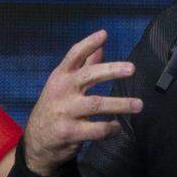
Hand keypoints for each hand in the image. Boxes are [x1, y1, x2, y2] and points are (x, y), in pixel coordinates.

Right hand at [23, 30, 142, 176]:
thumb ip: (82, 66)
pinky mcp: (69, 132)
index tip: (104, 34)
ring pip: (97, 105)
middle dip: (111, 70)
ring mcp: (65, 112)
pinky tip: (118, 126)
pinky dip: (110, 128)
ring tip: (138, 104)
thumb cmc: (55, 108)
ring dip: (120, 104)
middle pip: (88, 76)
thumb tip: (101, 47)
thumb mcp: (63, 85)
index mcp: (60, 76)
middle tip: (132, 68)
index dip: (88, 44)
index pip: (74, 55)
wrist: (37, 141)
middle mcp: (62, 91)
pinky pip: (97, 129)